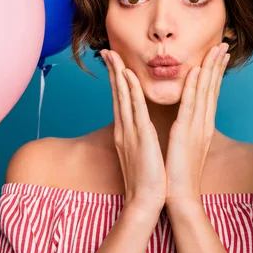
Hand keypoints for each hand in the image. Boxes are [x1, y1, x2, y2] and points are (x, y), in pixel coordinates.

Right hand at [101, 49, 165, 211]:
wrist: (146, 201)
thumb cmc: (146, 180)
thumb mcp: (140, 153)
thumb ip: (138, 138)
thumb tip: (140, 128)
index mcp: (127, 132)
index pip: (121, 100)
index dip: (117, 80)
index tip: (114, 63)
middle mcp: (124, 128)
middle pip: (117, 94)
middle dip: (112, 72)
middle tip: (107, 51)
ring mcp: (130, 132)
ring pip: (123, 97)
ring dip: (118, 74)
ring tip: (113, 55)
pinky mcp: (140, 137)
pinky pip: (134, 109)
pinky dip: (130, 91)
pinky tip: (127, 76)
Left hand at [165, 43, 229, 204]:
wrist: (180, 197)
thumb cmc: (180, 174)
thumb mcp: (187, 146)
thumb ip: (189, 130)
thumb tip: (188, 119)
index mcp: (202, 126)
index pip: (210, 94)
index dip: (215, 73)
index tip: (218, 55)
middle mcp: (203, 124)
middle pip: (212, 88)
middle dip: (218, 65)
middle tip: (223, 44)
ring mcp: (197, 128)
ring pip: (205, 92)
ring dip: (210, 69)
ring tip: (216, 49)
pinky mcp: (185, 134)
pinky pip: (190, 106)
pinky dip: (194, 87)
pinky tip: (196, 71)